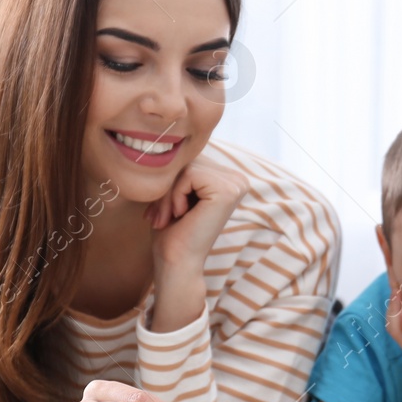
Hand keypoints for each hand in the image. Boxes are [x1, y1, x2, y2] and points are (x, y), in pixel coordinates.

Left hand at [145, 155, 248, 273]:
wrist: (176, 263)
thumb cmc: (171, 231)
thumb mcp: (175, 191)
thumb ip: (180, 168)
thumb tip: (169, 138)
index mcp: (229, 179)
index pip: (191, 159)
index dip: (171, 183)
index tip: (166, 211)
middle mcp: (238, 179)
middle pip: (190, 160)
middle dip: (168, 187)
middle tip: (163, 216)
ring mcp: (237, 184)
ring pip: (187, 167)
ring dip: (169, 193)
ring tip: (170, 217)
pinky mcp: (229, 190)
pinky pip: (189, 174)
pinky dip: (175, 195)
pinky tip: (181, 215)